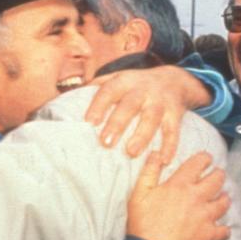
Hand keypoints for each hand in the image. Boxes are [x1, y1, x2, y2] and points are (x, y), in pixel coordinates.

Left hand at [85, 66, 211, 160]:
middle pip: (130, 104)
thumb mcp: (117, 79)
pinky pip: (174, 130)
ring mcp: (160, 101)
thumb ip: (95, 88)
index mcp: (124, 81)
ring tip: (131, 153)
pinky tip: (164, 160)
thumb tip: (64, 102)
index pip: (109, 90)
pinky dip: (170, 145)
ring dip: (142, 135)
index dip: (99, 105)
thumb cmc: (136, 85)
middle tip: (105, 143)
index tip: (88, 122)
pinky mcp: (175, 113)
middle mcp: (143, 89)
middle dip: (118, 123)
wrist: (175, 79)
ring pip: (152, 117)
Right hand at [126, 151, 230, 239]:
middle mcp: (197, 198)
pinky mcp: (210, 235)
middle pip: (217, 180)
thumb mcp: (138, 195)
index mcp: (179, 185)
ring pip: (224, 203)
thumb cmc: (143, 225)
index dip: (204, 158)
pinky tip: (220, 228)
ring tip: (222, 198)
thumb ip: (149, 172)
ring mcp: (206, 217)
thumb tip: (156, 153)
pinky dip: (223, 228)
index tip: (206, 159)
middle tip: (217, 175)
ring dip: (223, 198)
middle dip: (219, 174)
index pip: (198, 164)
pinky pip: (224, 230)